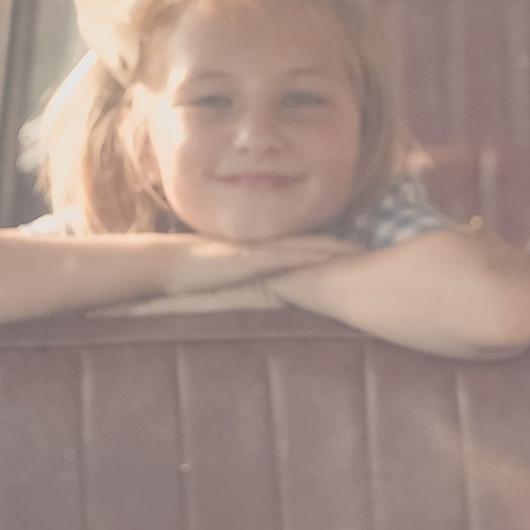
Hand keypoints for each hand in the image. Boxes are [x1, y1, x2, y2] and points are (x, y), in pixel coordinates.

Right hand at [161, 233, 361, 296]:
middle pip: (305, 242)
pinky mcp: (248, 261)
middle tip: (364, 248)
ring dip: (328, 248)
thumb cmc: (188, 272)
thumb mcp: (220, 275)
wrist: (165, 264)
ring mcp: (255, 251)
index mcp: (255, 249)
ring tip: (355, 251)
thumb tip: (249, 287)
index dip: (321, 245)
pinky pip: (283, 257)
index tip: (346, 248)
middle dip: (335, 244)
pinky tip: (326, 258)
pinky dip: (306, 256)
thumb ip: (239, 277)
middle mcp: (259, 246)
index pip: (295, 245)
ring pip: (300, 246)